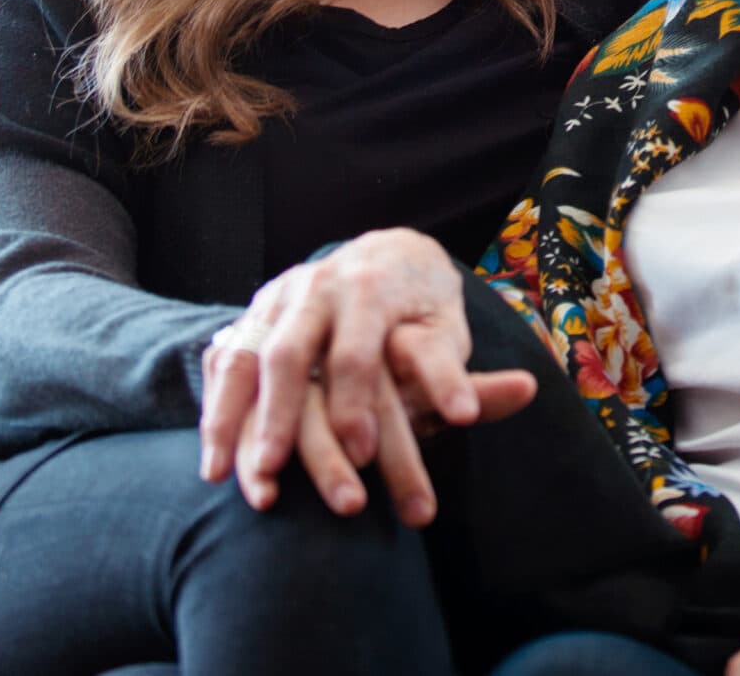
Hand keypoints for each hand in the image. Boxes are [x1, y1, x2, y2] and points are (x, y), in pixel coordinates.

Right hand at [197, 228, 536, 520]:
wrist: (381, 255)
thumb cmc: (421, 307)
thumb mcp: (447, 331)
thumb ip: (469, 368)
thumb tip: (525, 392)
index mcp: (369, 286)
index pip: (358, 349)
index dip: (357, 404)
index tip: (363, 458)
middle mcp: (315, 288)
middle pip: (288, 354)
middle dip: (281, 420)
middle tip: (278, 479)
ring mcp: (274, 301)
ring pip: (243, 360)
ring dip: (234, 423)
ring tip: (242, 483)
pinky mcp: (248, 318)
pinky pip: (219, 367)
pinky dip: (215, 415)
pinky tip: (214, 466)